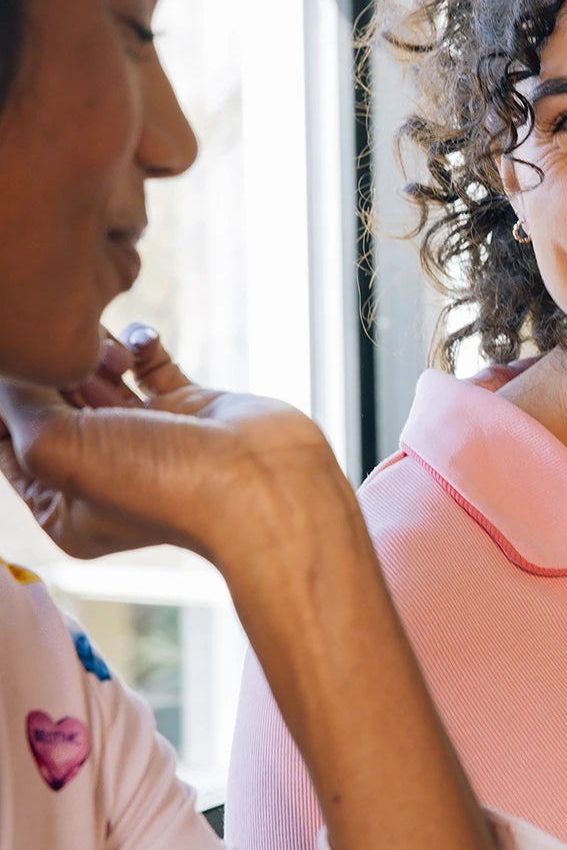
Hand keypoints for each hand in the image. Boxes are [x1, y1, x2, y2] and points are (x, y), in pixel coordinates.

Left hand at [0, 325, 338, 565]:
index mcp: (64, 506)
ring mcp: (148, 437)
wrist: (259, 482)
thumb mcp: (58, 449)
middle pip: (53, 404)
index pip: (9, 441)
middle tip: (63, 346)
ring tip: (108, 353)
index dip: (5, 399)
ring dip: (94, 354)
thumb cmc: (158, 483)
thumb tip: (12, 371)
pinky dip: (139, 346)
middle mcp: (104, 473)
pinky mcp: (188, 408)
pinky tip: (141, 344)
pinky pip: (150, 365)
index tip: (14, 357)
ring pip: (98, 378)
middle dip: (53, 370)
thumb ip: (19, 405)